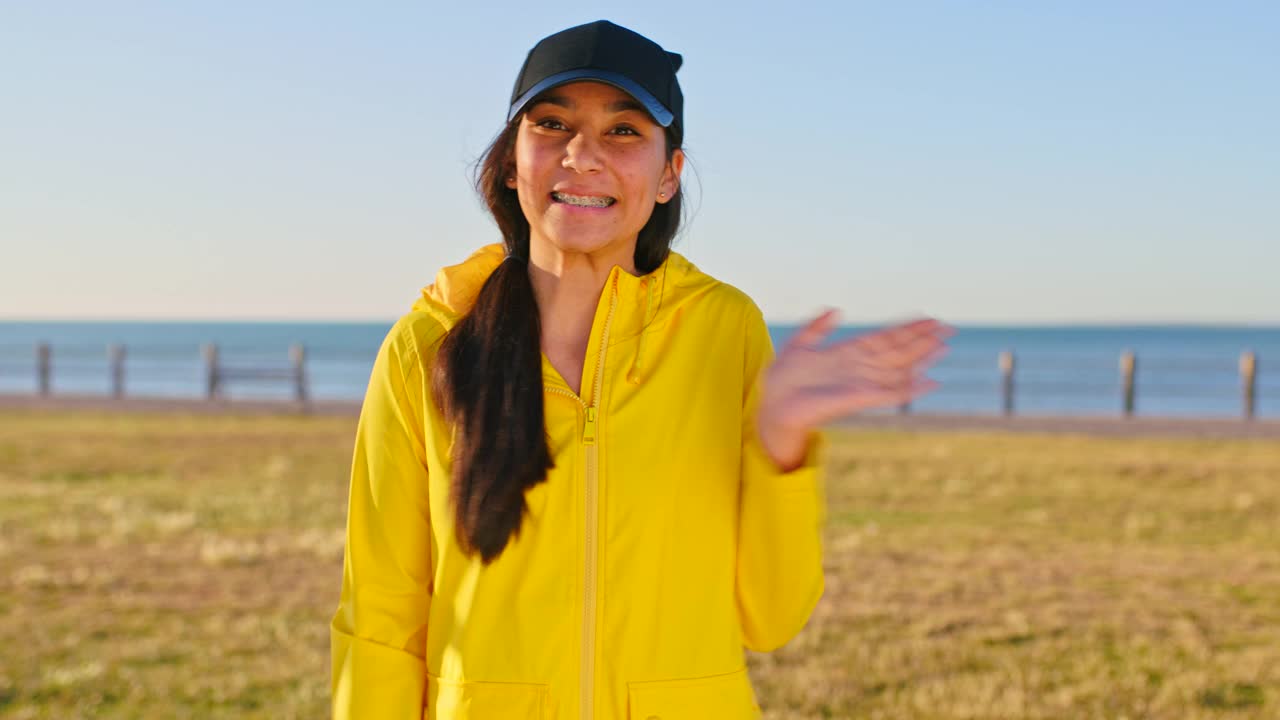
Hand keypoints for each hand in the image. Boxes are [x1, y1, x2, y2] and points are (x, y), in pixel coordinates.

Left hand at [756, 311, 952, 470]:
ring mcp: (861, 383)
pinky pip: (890, 393)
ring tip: (944, 347)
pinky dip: (910, 388)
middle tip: (948, 327)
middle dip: (921, 339)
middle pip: (897, 350)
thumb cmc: (782, 379)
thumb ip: (817, 326)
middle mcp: (859, 368)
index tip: (928, 317)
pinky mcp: (858, 398)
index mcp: (847, 353)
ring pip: (899, 368)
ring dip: (921, 358)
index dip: (906, 328)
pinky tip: (930, 381)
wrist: (773, 405)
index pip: (883, 337)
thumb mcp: (799, 343)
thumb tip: (835, 309)